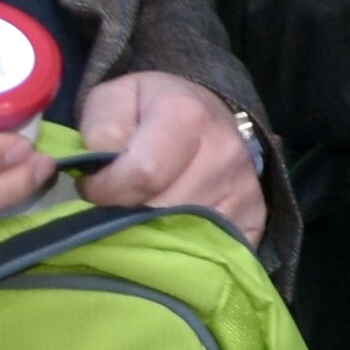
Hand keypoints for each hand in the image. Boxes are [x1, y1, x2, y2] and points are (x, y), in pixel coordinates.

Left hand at [76, 69, 264, 244]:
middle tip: (116, 204)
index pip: (143, 173)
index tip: (93, 188)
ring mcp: (245, 188)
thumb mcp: (114, 99)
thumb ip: (101, 126)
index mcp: (186, 115)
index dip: (107, 189)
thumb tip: (101, 161)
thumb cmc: (150, 110)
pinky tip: (171, 234)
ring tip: (141, 215)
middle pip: (164, 210)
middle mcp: (224, 152)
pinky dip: (188, 251)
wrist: (204, 112)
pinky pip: (216, 249)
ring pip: (188, 235)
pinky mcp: (255, 216)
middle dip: (128, 215)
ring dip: (155, 235)